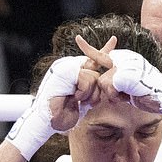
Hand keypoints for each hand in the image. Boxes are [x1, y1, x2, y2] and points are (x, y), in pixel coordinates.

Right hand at [7, 36, 117, 160]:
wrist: (48, 122)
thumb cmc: (63, 114)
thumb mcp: (82, 100)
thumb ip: (92, 89)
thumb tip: (103, 82)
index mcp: (72, 71)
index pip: (91, 59)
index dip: (104, 51)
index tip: (114, 39)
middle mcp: (68, 66)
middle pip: (95, 72)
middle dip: (94, 91)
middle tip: (81, 100)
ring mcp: (65, 67)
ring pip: (93, 76)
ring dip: (88, 94)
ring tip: (75, 100)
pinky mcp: (65, 70)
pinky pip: (86, 79)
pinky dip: (83, 92)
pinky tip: (73, 97)